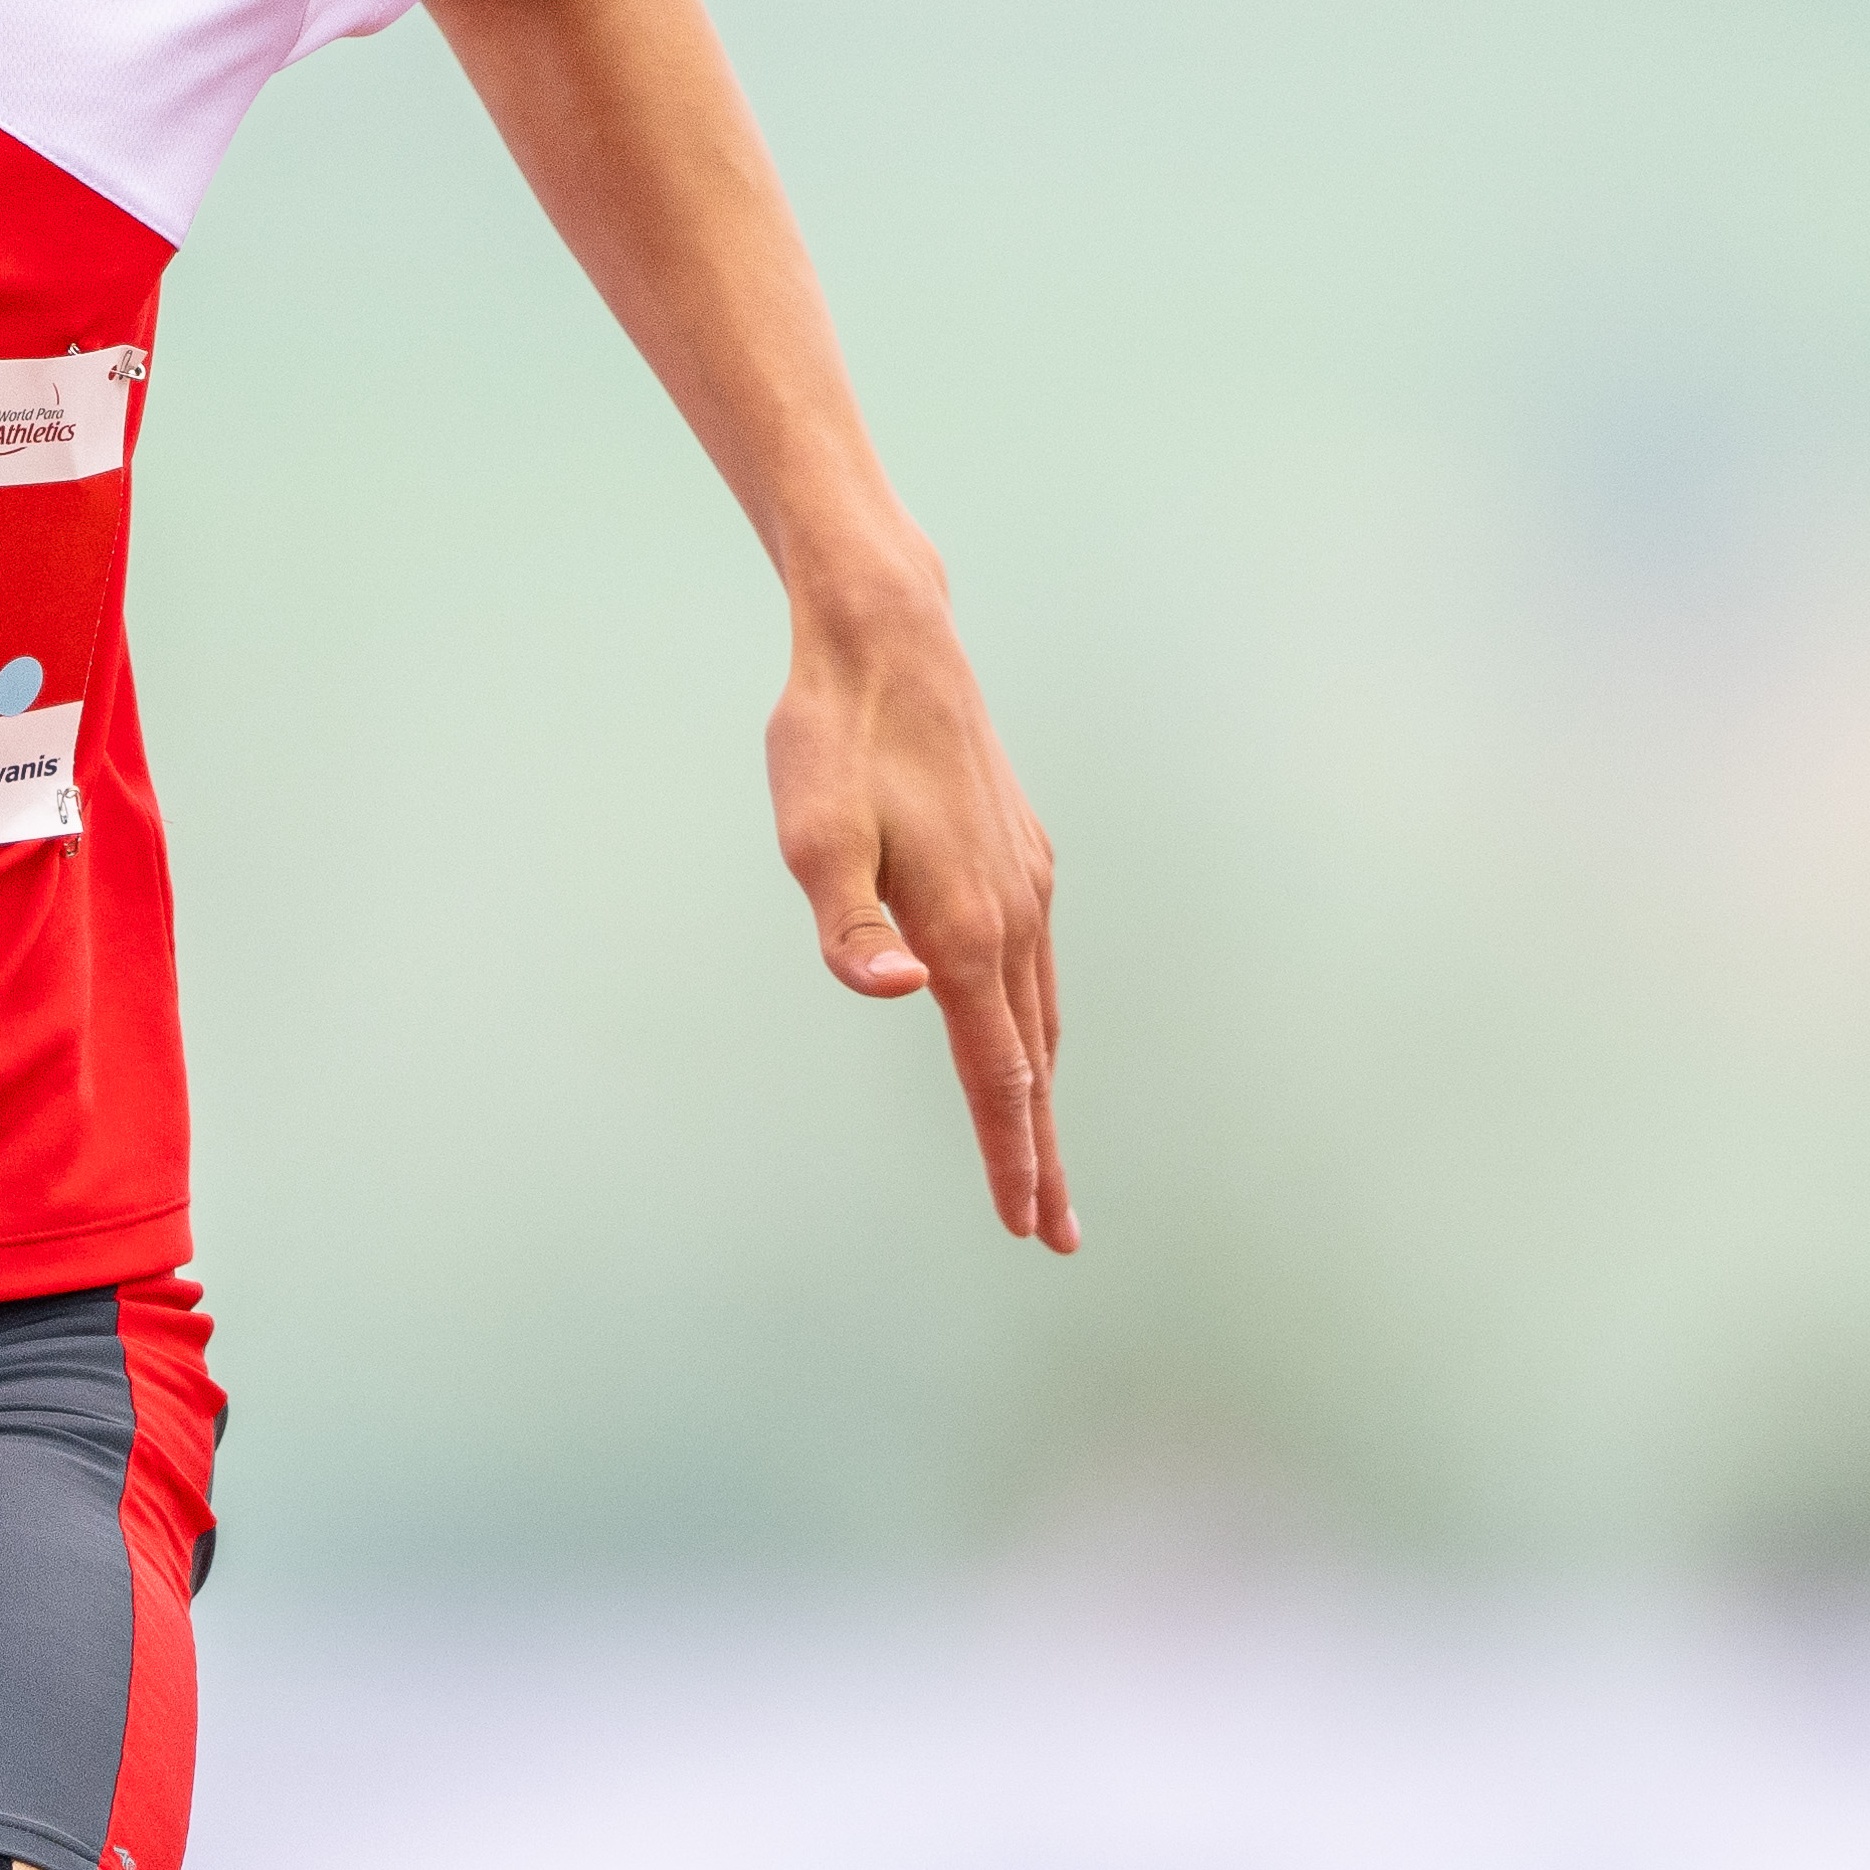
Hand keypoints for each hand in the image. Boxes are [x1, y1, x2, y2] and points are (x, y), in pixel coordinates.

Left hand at [768, 576, 1073, 1250]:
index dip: (1009, 1153)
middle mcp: (1012, 914)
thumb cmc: (834, 738)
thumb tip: (899, 994)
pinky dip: (1038, 1024)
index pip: (997, 1071)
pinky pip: (1036, 966)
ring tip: (1043, 1152)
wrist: (889, 638)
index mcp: (963, 927)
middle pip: (1033, 1061)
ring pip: (1042, 1015)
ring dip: (1043, 1091)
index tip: (1030, 1225)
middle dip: (1041, 1150)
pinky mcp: (1021, 853)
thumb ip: (848, 927)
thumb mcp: (813, 833)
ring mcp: (1026, 882)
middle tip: (1057, 1232)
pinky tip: (1024, 1035)